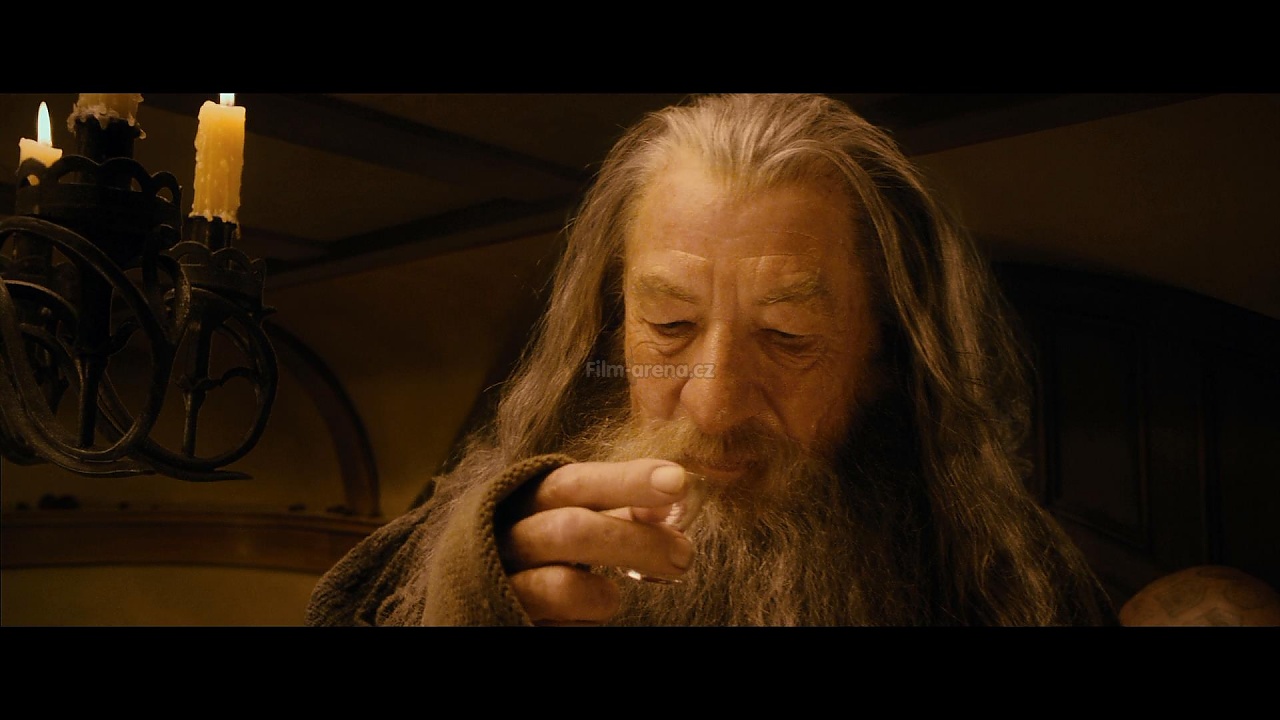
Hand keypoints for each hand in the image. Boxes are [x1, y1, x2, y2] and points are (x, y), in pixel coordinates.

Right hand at [496, 459, 696, 625]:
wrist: (478, 600)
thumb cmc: (540, 556)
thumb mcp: (573, 524)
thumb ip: (617, 512)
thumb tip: (671, 502)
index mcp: (525, 499)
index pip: (575, 482)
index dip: (627, 480)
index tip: (677, 482)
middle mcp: (506, 536)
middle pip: (573, 529)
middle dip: (637, 542)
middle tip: (684, 555)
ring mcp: (501, 582)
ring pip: (564, 586)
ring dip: (606, 595)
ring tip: (613, 598)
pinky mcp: (506, 615)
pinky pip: (559, 622)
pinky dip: (585, 620)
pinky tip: (583, 615)